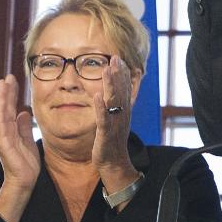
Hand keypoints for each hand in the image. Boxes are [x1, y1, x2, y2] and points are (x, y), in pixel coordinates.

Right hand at [0, 74, 39, 221]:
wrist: (24, 181)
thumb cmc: (26, 163)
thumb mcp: (28, 140)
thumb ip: (24, 127)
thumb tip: (23, 112)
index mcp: (9, 130)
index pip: (8, 108)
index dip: (10, 94)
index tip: (12, 80)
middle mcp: (3, 132)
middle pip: (3, 108)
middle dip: (5, 92)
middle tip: (7, 77)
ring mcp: (2, 138)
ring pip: (0, 114)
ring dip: (1, 100)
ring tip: (3, 85)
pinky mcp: (4, 145)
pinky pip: (2, 128)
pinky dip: (2, 115)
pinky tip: (3, 105)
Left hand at [92, 57, 138, 202]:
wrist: (114, 164)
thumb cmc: (111, 142)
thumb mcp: (115, 121)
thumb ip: (115, 105)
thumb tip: (114, 91)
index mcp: (123, 112)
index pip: (124, 89)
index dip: (122, 73)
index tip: (117, 58)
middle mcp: (122, 115)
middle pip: (121, 91)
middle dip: (118, 74)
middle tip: (115, 58)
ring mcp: (115, 124)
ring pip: (114, 102)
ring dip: (111, 86)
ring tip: (106, 70)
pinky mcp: (106, 134)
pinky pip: (103, 119)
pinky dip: (101, 107)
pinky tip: (97, 96)